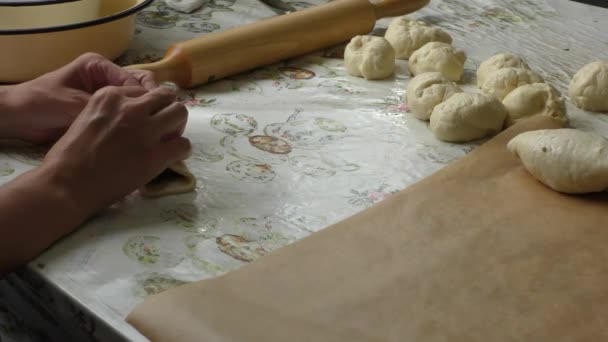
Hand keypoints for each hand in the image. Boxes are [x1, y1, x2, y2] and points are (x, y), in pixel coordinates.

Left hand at [2, 53, 156, 143]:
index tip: (159, 115)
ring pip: (138, 104)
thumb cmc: (42, 103)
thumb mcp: (75, 103)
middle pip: (142, 88)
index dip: (150, 97)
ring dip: (146, 116)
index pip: (136, 79)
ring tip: (154, 132)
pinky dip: (136, 125)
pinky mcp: (104, 112)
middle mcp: (106, 78)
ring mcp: (106, 95)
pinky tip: (142, 136)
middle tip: (160, 124)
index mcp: (99, 67)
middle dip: (154, 105)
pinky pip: (127, 116)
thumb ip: (106, 107)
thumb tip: (137, 115)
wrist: (19, 118)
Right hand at [41, 85, 189, 214]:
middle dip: (167, 109)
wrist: (66, 184)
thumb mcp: (85, 117)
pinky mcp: (155, 155)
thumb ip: (110, 112)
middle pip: (165, 96)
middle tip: (164, 126)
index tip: (145, 119)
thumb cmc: (68, 156)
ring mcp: (145, 131)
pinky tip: (171, 157)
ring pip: (180, 113)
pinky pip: (184, 144)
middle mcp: (130, 108)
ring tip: (170, 139)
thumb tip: (130, 118)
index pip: (143, 91)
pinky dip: (181, 150)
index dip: (147, 106)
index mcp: (110, 96)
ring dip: (178, 125)